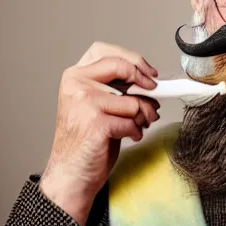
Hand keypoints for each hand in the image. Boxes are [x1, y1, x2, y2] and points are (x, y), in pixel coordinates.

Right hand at [39, 42, 159, 225]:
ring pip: (133, 100)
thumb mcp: (96, 103)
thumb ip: (115, 86)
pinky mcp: (96, 123)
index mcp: (74, 76)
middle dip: (145, 83)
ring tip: (137, 124)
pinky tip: (128, 137)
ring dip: (143, 115)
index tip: (148, 73)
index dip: (132, 59)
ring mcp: (84, 103)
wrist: (71, 174)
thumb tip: (149, 80)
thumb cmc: (86, 139)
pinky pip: (131, 121)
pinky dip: (135, 131)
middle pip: (123, 68)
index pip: (106, 51)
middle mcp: (76, 85)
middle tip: (154, 95)